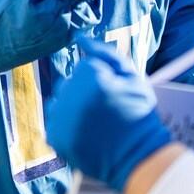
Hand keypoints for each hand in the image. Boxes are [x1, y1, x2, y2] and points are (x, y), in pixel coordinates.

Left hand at [45, 37, 172, 191]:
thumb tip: (79, 37)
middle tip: (105, 112)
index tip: (114, 96)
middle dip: (84, 94)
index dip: (102, 82)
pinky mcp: (55, 138)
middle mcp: (70, 94)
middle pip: (69, 84)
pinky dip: (66, 128)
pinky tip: (85, 135)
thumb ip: (104, 52)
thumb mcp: (131, 76)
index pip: (84, 68)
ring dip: (72, 109)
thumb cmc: (139, 113)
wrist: (139, 157)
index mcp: (89, 76)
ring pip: (59, 103)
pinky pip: (54, 123)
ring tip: (94, 124)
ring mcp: (60, 117)